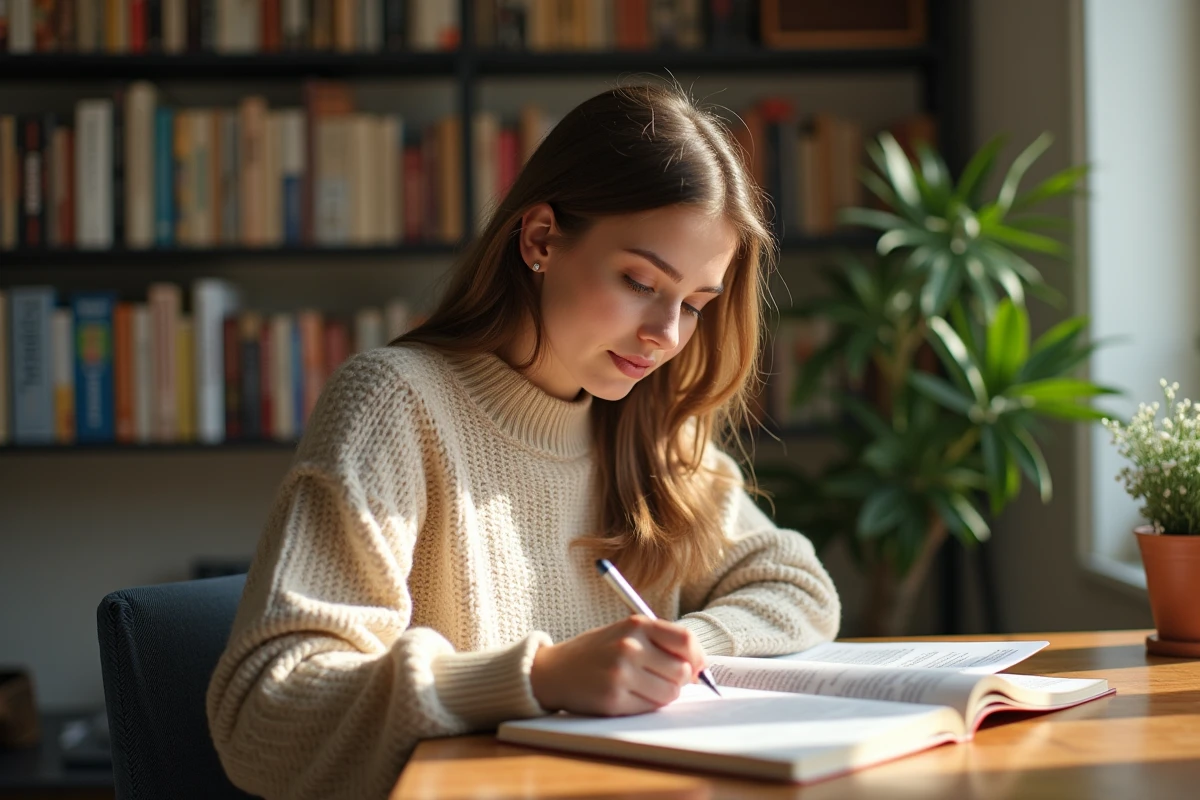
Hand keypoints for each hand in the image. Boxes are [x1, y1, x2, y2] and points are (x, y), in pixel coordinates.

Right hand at [529, 616, 706, 715]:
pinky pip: (651, 708)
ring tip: (642, 687)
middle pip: (682, 671)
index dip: (698, 657)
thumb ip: (660, 643)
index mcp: (636, 625)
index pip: (686, 640)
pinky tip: (628, 695)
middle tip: (662, 678)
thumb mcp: (625, 633)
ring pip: (670, 693)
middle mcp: (629, 647)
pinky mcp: (614, 699)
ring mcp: (621, 674)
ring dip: (663, 694)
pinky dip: (646, 705)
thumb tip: (699, 667)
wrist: (554, 671)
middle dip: (679, 680)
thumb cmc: (596, 652)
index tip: (696, 667)